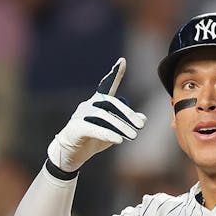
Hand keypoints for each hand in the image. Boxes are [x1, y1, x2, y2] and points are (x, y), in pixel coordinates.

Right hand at [46, 57, 145, 172]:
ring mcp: (80, 116)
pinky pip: (93, 129)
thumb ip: (126, 124)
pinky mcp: (75, 128)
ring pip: (104, 117)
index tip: (123, 61)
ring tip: (133, 136)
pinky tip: (118, 140)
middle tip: (140, 125)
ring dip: (121, 127)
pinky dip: (108, 134)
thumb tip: (143, 118)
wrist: (71, 154)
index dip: (115, 74)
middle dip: (127, 114)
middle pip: (110, 103)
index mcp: (97, 103)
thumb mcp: (113, 132)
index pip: (107, 86)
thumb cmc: (93, 140)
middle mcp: (88, 105)